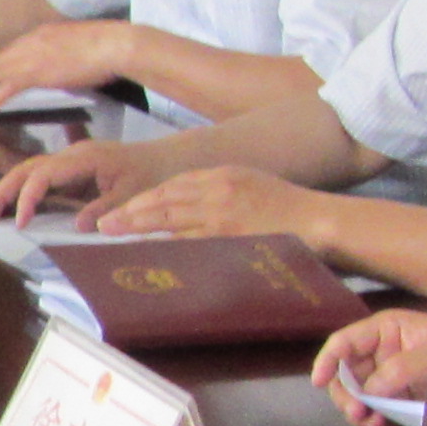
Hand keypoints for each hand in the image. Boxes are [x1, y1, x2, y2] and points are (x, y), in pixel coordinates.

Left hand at [0, 19, 130, 113]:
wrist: (114, 45)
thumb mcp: (77, 47)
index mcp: (41, 34)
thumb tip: (62, 68)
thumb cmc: (105, 48)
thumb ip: (63, 56)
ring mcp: (32, 56)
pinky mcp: (37, 73)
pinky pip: (8, 87)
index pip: (11, 51)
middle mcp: (31, 42)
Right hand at [0, 138, 137, 223]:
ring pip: (30, 169)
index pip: (45, 173)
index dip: (29, 196)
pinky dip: (23, 190)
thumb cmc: (149, 174)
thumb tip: (78, 227)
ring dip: (9, 189)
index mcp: (84, 158)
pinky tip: (12, 207)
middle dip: (5, 189)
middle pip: (28, 167)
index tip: (22, 221)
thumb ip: (105, 208)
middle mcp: (71, 155)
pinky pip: (40, 176)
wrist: (163, 158)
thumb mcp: (132, 194)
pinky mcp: (70, 169)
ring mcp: (69, 160)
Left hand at [90, 164, 327, 244]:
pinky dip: (167, 244)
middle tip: (106, 221)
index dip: (147, 196)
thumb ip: (222, 195)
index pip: (175, 184)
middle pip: (164, 198)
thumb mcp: (253, 186)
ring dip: (139, 224)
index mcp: (224, 175)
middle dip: (132, 209)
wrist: (320, 220)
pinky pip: (190, 240)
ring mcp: (222, 212)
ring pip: (170, 216)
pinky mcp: (229, 234)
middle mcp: (218, 188)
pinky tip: (148, 250)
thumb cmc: (291, 210)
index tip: (126, 207)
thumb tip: (194, 213)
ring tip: (113, 231)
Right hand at [312, 307, 426, 425]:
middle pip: (346, 373)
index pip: (346, 342)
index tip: (317, 382)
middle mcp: (385, 352)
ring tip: (376, 425)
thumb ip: (401, 369)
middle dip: (346, 394)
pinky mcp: (404, 399)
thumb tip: (368, 391)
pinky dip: (376, 423)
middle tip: (358, 414)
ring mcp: (394, 377)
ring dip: (359, 412)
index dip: (328, 359)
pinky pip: (377, 411)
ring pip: (358, 396)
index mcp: (389, 330)